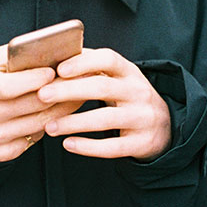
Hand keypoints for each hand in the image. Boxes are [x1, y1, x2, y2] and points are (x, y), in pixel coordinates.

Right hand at [0, 45, 82, 161]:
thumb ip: (16, 56)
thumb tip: (51, 54)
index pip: (10, 86)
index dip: (34, 79)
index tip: (54, 71)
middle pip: (31, 106)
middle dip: (59, 93)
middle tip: (78, 82)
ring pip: (38, 124)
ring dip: (62, 110)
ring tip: (77, 96)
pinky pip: (33, 139)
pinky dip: (49, 126)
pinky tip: (58, 114)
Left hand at [38, 48, 170, 160]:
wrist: (164, 125)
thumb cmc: (126, 94)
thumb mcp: (116, 76)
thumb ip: (90, 66)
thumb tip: (52, 59)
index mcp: (129, 71)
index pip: (108, 59)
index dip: (83, 62)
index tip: (58, 70)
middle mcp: (138, 91)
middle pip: (102, 87)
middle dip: (69, 91)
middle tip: (42, 95)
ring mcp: (142, 118)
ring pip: (105, 119)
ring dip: (73, 122)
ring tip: (49, 127)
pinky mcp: (141, 143)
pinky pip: (113, 147)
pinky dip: (88, 147)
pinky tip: (68, 144)